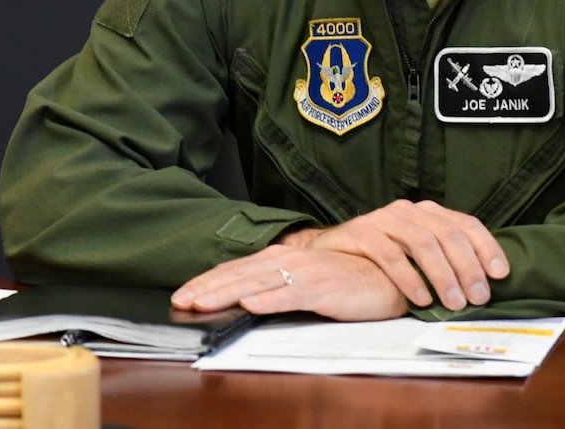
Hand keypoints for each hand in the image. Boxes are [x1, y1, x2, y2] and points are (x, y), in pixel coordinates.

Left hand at [171, 243, 408, 320]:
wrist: (386, 275)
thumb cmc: (343, 279)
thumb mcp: (301, 281)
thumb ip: (273, 285)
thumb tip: (241, 298)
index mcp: (278, 259)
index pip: (233, 270)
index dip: (205, 282)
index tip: (180, 296)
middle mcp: (286, 261)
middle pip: (237, 274)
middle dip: (205, 288)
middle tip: (179, 301)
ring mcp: (303, 273)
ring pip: (256, 283)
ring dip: (226, 292)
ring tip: (202, 303)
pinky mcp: (322, 288)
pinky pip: (291, 294)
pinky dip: (269, 298)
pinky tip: (250, 304)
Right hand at [284, 200, 509, 309]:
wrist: (328, 257)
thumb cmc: (379, 262)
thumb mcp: (417, 257)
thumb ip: (444, 260)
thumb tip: (485, 284)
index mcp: (427, 213)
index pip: (466, 224)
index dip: (486, 247)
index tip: (501, 274)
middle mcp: (408, 210)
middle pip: (447, 234)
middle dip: (468, 268)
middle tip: (479, 298)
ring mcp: (383, 219)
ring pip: (422, 242)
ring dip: (443, 275)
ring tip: (454, 303)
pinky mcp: (361, 232)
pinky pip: (389, 254)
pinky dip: (409, 278)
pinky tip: (421, 298)